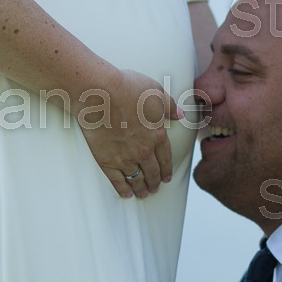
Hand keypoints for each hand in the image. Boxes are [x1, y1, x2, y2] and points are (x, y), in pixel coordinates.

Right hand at [78, 68, 181, 199]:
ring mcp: (125, 158)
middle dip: (155, 181)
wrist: (100, 95)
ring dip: (142, 188)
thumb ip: (169, 105)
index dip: (167, 169)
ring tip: (143, 194)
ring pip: (137, 179)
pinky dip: (123, 189)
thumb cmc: (128, 88)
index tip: (167, 177)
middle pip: (152, 171)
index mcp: (157, 135)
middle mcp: (144, 151)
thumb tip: (181, 114)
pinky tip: (126, 194)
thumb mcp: (155, 91)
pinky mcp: (106, 161)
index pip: (165, 157)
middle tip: (155, 188)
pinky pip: (117, 181)